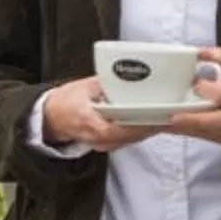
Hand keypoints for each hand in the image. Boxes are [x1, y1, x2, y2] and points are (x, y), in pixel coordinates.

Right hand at [40, 75, 159, 150]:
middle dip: (150, 126)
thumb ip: (107, 83)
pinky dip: (139, 132)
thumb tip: (127, 75)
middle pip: (130, 136)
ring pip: (130, 140)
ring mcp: (102, 143)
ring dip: (148, 130)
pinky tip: (151, 123)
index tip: (156, 116)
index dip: (139, 125)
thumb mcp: (85, 87)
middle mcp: (97, 137)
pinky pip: (126, 140)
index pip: (119, 129)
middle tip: (169, 115)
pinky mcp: (106, 143)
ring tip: (165, 118)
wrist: (51, 117)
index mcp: (91, 122)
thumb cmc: (67, 101)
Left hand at [158, 46, 220, 146]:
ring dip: (185, 129)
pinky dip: (188, 133)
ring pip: (208, 132)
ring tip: (165, 123)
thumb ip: (219, 56)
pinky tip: (173, 128)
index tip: (195, 85)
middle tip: (172, 117)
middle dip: (192, 120)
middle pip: (215, 120)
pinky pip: (205, 138)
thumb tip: (199, 52)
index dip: (209, 90)